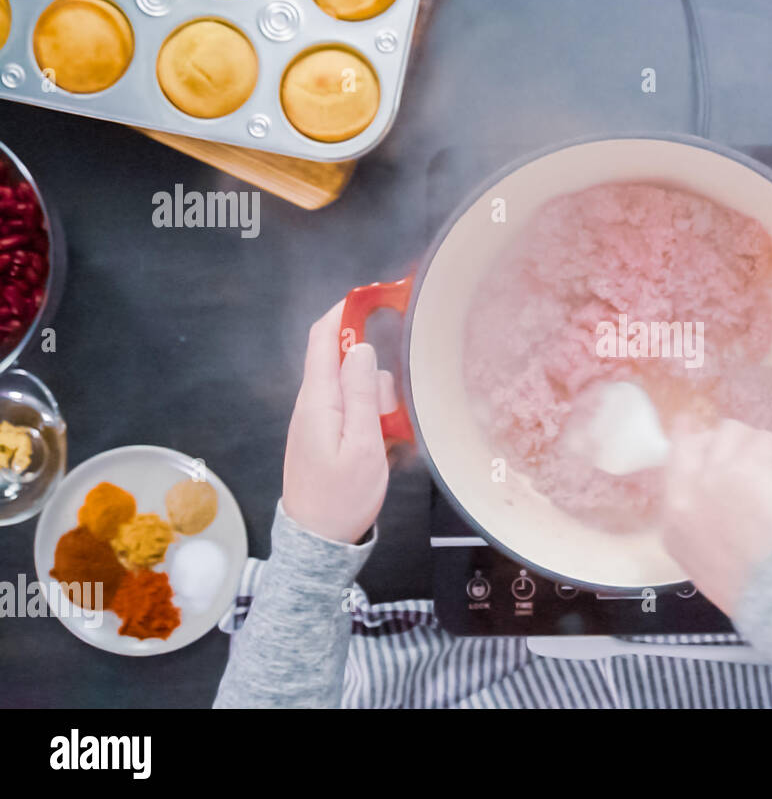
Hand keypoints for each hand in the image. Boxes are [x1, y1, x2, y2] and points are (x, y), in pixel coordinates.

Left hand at [283, 301, 396, 543]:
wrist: (318, 542)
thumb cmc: (342, 497)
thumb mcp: (362, 445)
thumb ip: (362, 394)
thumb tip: (360, 348)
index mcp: (317, 400)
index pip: (324, 338)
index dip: (345, 311)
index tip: (374, 298)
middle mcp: (311, 404)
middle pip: (345, 362)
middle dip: (375, 373)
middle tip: (391, 411)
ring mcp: (316, 419)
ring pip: (353, 387)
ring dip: (377, 401)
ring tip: (388, 437)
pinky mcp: (324, 434)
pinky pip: (352, 411)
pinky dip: (372, 419)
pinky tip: (382, 445)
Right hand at [660, 419, 771, 614]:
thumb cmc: (748, 590)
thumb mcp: (702, 565)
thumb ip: (698, 532)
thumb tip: (715, 512)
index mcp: (674, 524)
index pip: (671, 467)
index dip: (690, 447)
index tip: (701, 439)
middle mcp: (687, 493)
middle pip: (696, 440)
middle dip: (721, 442)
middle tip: (747, 453)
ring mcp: (716, 476)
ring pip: (732, 432)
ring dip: (753, 443)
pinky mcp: (749, 468)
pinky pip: (765, 440)